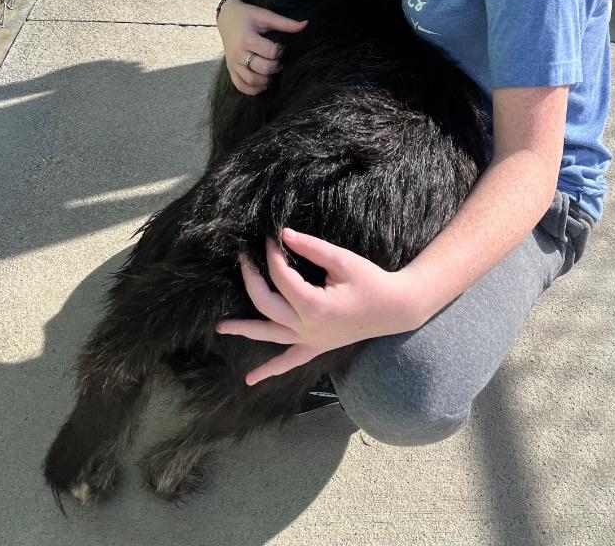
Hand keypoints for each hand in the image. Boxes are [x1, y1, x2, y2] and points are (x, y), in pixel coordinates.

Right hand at [217, 0, 306, 95]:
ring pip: (252, 80)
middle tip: (278, 61)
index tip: (280, 47)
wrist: (226, 17)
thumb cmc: (247, 15)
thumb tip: (305, 24)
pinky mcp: (230, 69)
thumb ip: (285, 23)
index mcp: (247, 39)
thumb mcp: (265, 15)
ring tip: (272, 73)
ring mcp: (233, 63)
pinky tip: (262, 83)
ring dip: (266, 80)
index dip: (279, 51)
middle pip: (262, 68)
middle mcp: (239, 54)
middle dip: (275, 67)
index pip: (270, 52)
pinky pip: (240, 86)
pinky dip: (253, 89)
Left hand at [217, 229, 423, 383]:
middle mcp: (306, 327)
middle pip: (266, 303)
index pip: (281, 276)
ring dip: (244, 329)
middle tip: (243, 259)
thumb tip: (283, 234)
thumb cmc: (371, 281)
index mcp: (313, 305)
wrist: (394, 308)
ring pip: (269, 334)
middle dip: (252, 279)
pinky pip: (288, 362)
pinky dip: (270, 371)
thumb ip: (311, 247)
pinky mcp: (315, 347)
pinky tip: (251, 380)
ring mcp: (309, 340)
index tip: (270, 237)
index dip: (272, 254)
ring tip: (220, 327)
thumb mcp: (342, 260)